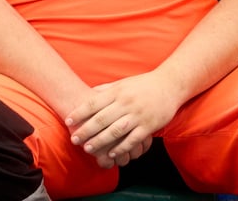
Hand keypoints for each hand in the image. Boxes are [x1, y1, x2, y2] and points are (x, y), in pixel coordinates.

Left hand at [64, 72, 179, 168]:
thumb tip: (89, 93)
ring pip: (115, 131)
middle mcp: (125, 103)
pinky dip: (121, 147)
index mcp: (117, 92)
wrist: (169, 85)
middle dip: (86, 130)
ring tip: (88, 149)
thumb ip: (106, 90)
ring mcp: (137, 115)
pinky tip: (112, 153)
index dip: (80, 113)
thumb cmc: (143, 84)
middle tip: (74, 139)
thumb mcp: (122, 83)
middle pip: (101, 119)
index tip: (68, 121)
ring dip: (100, 141)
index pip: (94, 103)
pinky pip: (133, 139)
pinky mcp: (148, 126)